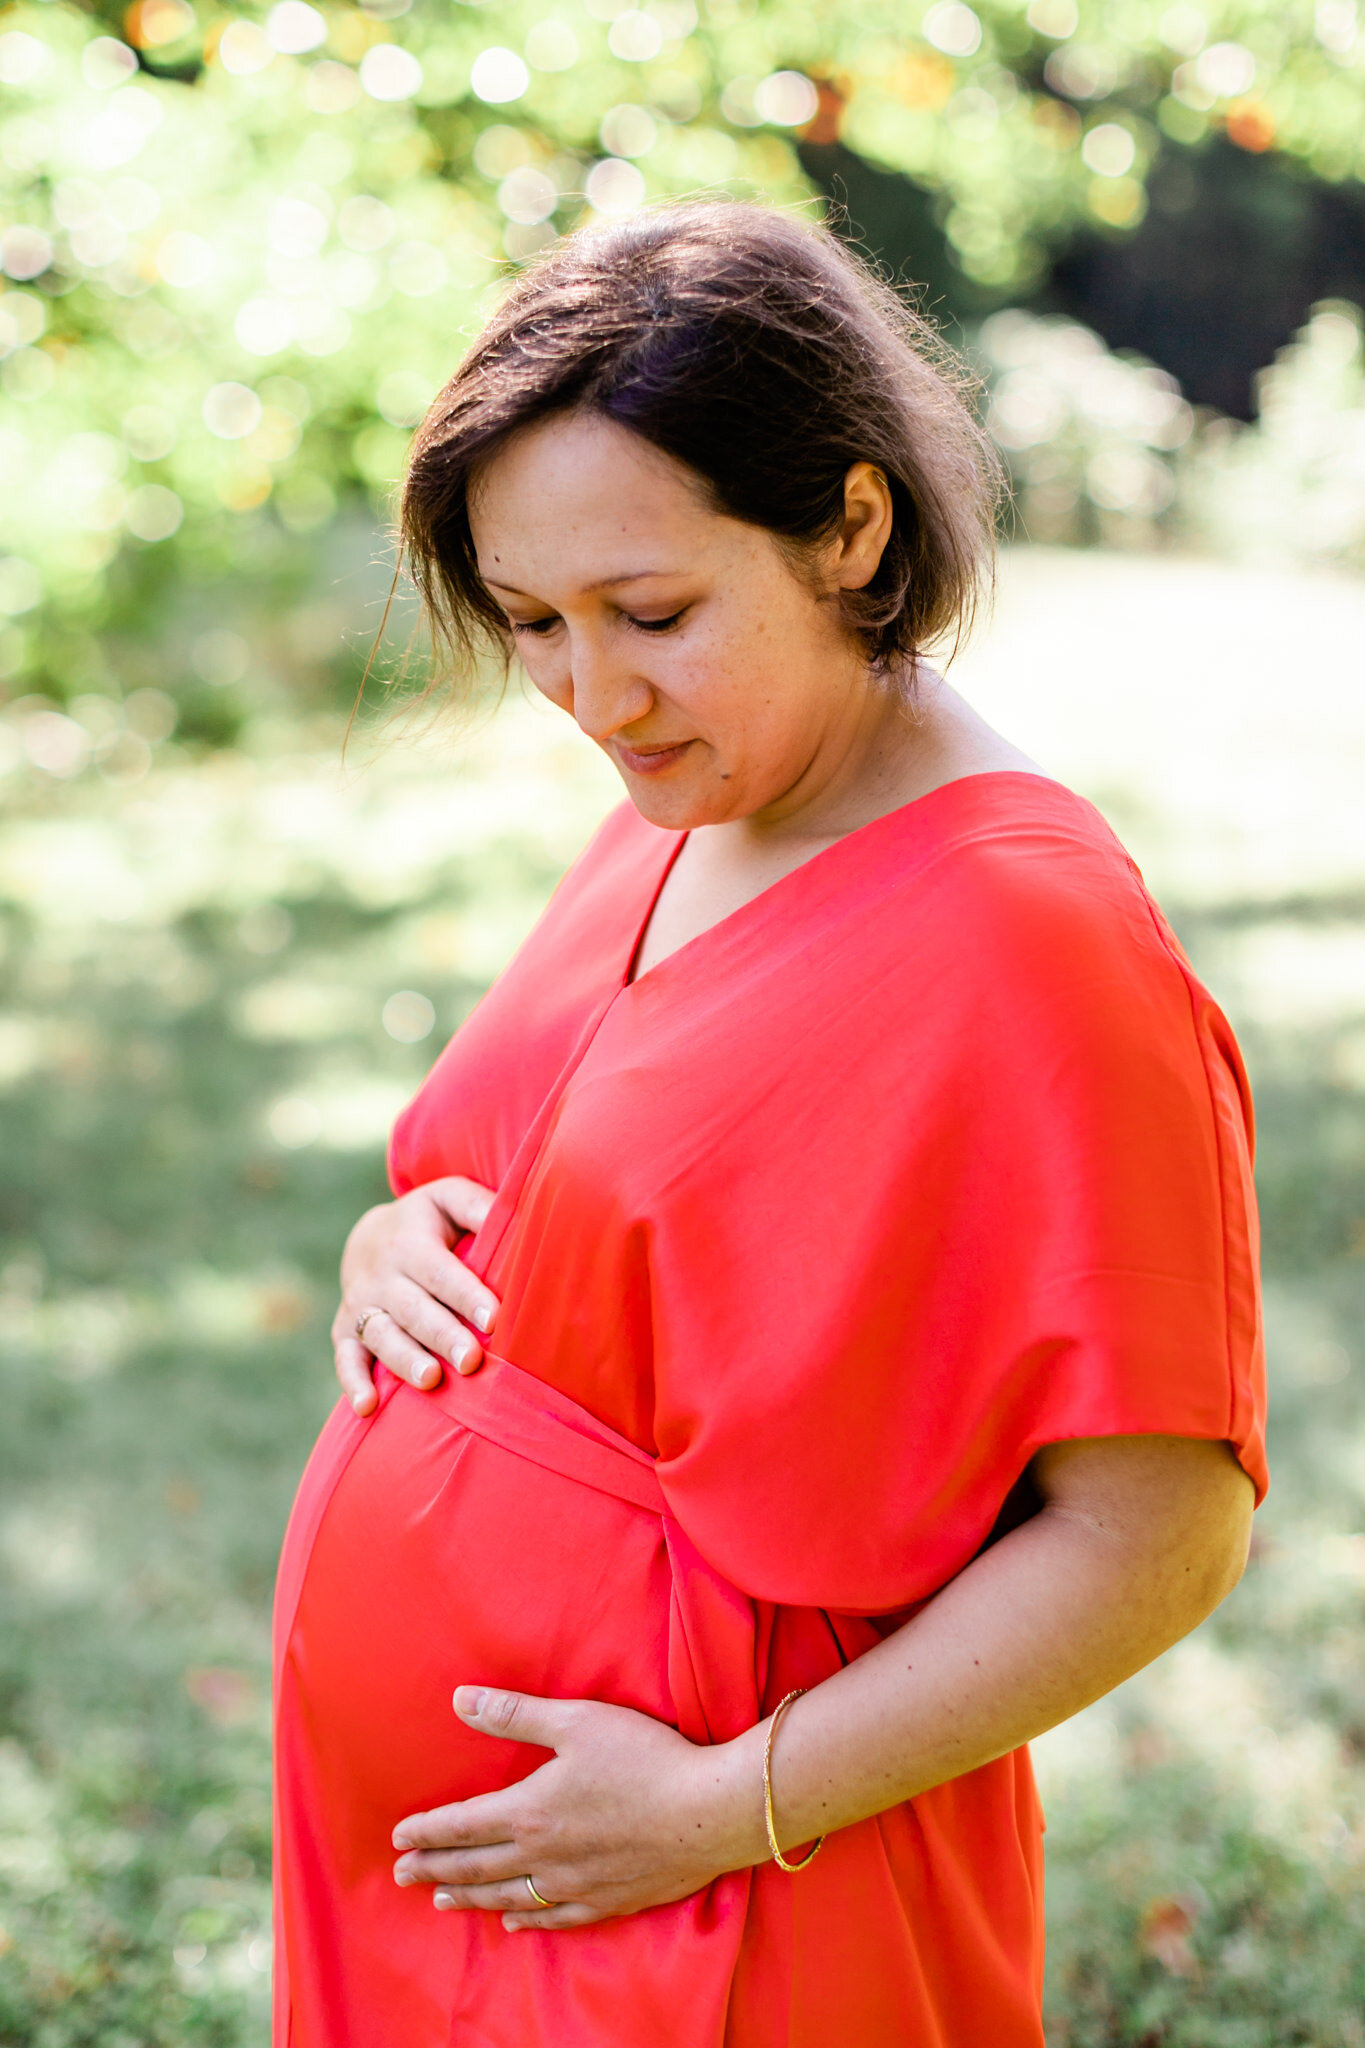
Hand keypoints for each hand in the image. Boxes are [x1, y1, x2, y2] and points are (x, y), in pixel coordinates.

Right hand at [333, 1177, 499, 1415]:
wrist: (368, 1237)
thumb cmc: (428, 1222)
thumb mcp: (449, 1199)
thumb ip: (478, 1206)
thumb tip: (519, 1218)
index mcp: (410, 1242)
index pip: (441, 1272)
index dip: (467, 1295)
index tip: (493, 1319)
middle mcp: (381, 1276)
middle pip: (415, 1310)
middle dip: (443, 1336)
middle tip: (471, 1361)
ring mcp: (361, 1306)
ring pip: (382, 1336)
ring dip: (404, 1360)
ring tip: (431, 1380)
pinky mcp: (345, 1332)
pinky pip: (346, 1358)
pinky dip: (353, 1383)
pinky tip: (368, 1407)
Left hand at [390, 1688, 767, 1930]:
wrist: (708, 1812)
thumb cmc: (644, 1757)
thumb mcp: (576, 1721)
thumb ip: (515, 1714)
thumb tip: (460, 1699)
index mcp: (530, 1810)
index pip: (463, 1825)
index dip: (427, 1830)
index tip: (398, 1836)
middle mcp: (543, 1856)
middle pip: (476, 1866)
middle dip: (434, 1868)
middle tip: (402, 1875)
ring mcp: (575, 1884)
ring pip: (507, 1895)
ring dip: (469, 1896)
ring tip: (442, 1899)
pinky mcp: (607, 1900)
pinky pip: (553, 1918)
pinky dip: (525, 1919)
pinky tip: (512, 1919)